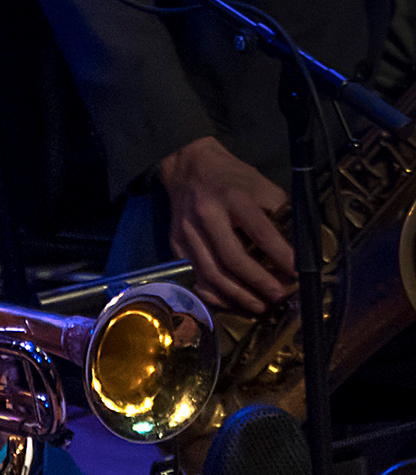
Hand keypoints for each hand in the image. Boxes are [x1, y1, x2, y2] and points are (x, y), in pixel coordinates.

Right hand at [158, 136, 293, 312]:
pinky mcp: (176, 245)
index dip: (281, 255)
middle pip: (232, 259)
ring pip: (212, 273)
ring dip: (237, 295)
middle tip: (279, 296)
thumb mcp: (260, 184)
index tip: (298, 272)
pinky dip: (215, 294)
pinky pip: (196, 276)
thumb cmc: (231, 178)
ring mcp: (188, 233)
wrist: (188, 168)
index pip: (261, 232)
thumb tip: (297, 245)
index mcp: (233, 198)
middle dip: (258, 282)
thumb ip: (277, 212)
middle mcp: (207, 216)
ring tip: (259, 306)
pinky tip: (232, 302)